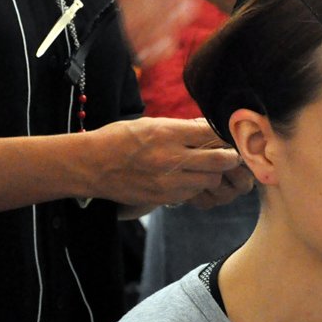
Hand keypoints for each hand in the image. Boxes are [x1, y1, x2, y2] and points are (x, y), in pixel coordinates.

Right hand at [92, 117, 242, 207]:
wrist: (91, 165)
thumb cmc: (119, 139)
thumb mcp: (151, 123)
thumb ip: (182, 128)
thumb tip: (212, 127)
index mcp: (168, 132)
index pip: (213, 133)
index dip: (226, 135)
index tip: (230, 136)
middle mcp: (171, 157)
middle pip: (220, 160)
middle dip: (229, 157)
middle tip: (230, 154)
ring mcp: (168, 180)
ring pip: (211, 179)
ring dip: (214, 173)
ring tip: (206, 167)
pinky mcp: (164, 197)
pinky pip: (193, 193)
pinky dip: (196, 186)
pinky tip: (188, 178)